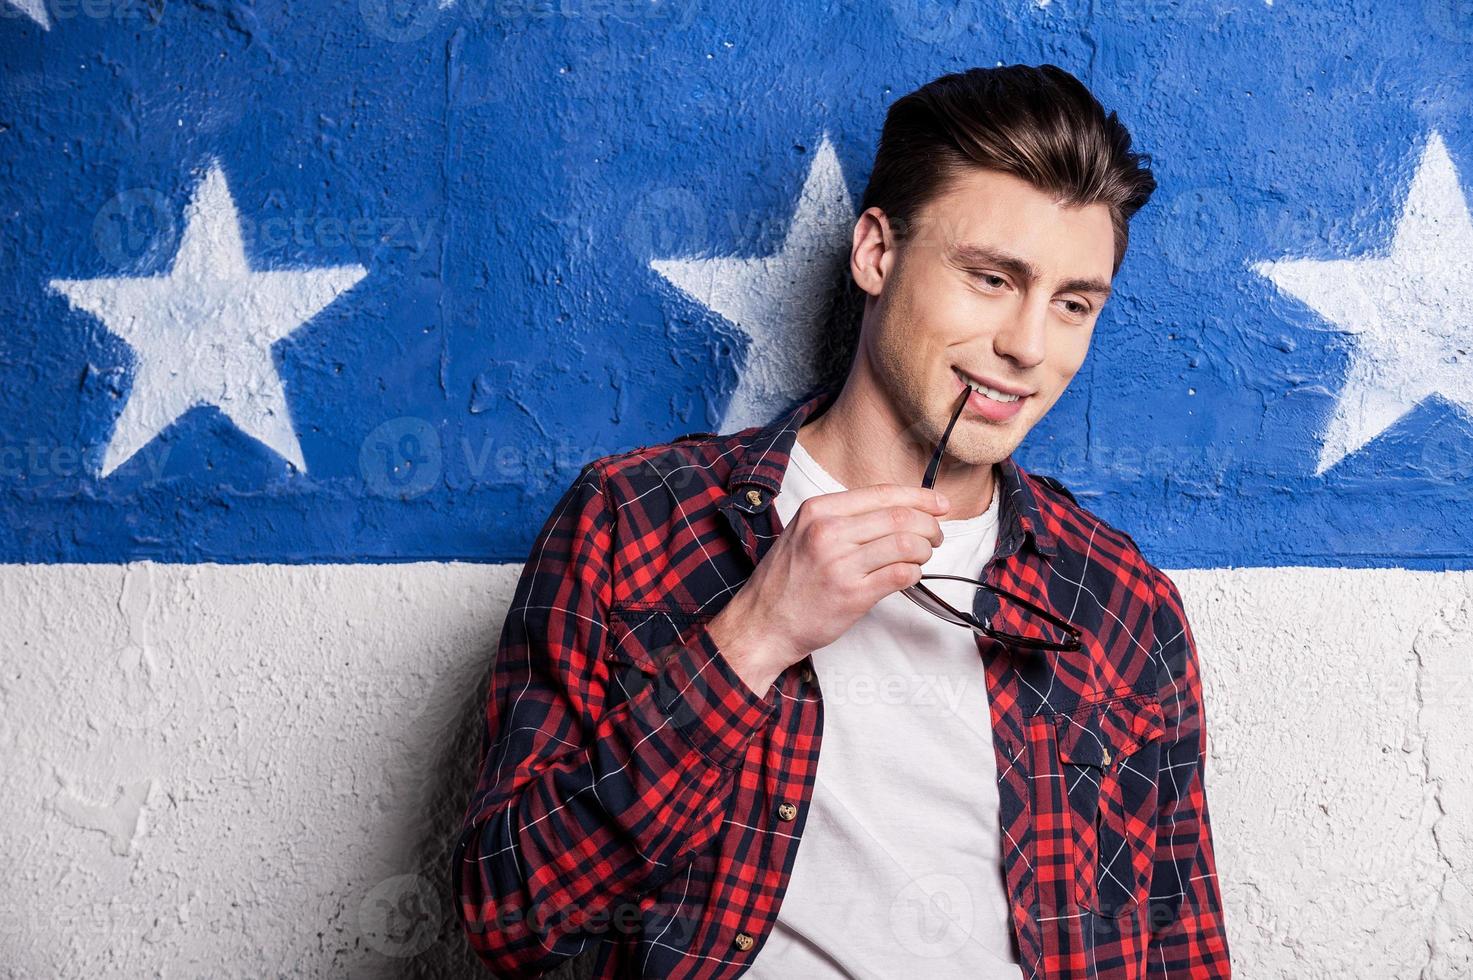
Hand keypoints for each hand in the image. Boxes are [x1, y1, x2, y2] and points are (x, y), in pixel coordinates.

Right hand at [707, 484, 949, 694]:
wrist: (763, 623)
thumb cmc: (787, 580)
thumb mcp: (805, 533)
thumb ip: (844, 519)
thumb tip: (899, 510)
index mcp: (819, 510)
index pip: (884, 494)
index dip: (920, 497)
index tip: (940, 504)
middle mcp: (828, 532)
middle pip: (901, 517)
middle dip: (930, 525)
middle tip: (936, 536)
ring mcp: (840, 564)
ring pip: (906, 544)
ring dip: (925, 550)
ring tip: (921, 557)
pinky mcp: (852, 594)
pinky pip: (900, 575)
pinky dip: (913, 573)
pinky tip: (908, 576)